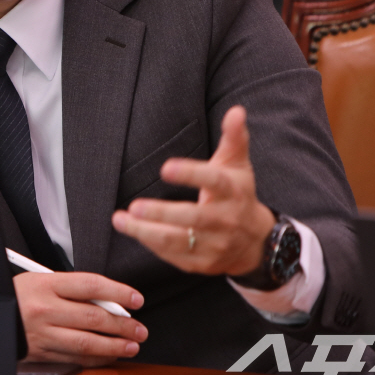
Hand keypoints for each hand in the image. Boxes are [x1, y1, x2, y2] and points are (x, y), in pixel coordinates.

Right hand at [13, 271, 146, 366]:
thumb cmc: (18, 295)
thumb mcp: (41, 280)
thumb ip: (73, 289)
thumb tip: (109, 300)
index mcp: (46, 284)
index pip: (91, 285)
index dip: (119, 292)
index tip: (136, 299)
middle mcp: (44, 309)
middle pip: (93, 316)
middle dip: (123, 324)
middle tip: (139, 328)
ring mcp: (42, 333)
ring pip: (87, 342)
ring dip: (114, 346)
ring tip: (132, 346)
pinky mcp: (40, 352)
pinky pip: (74, 358)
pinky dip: (96, 358)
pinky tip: (109, 356)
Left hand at [111, 105, 275, 277]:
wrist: (254, 241)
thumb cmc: (238, 194)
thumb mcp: (237, 165)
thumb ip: (233, 137)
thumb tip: (236, 110)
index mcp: (232, 191)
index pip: (213, 181)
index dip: (191, 174)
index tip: (166, 167)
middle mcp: (225, 220)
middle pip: (193, 218)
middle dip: (162, 214)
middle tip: (134, 205)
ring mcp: (215, 245)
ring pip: (179, 242)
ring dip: (147, 232)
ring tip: (120, 219)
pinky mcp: (202, 263)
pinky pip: (174, 256)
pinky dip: (152, 245)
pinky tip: (133, 230)